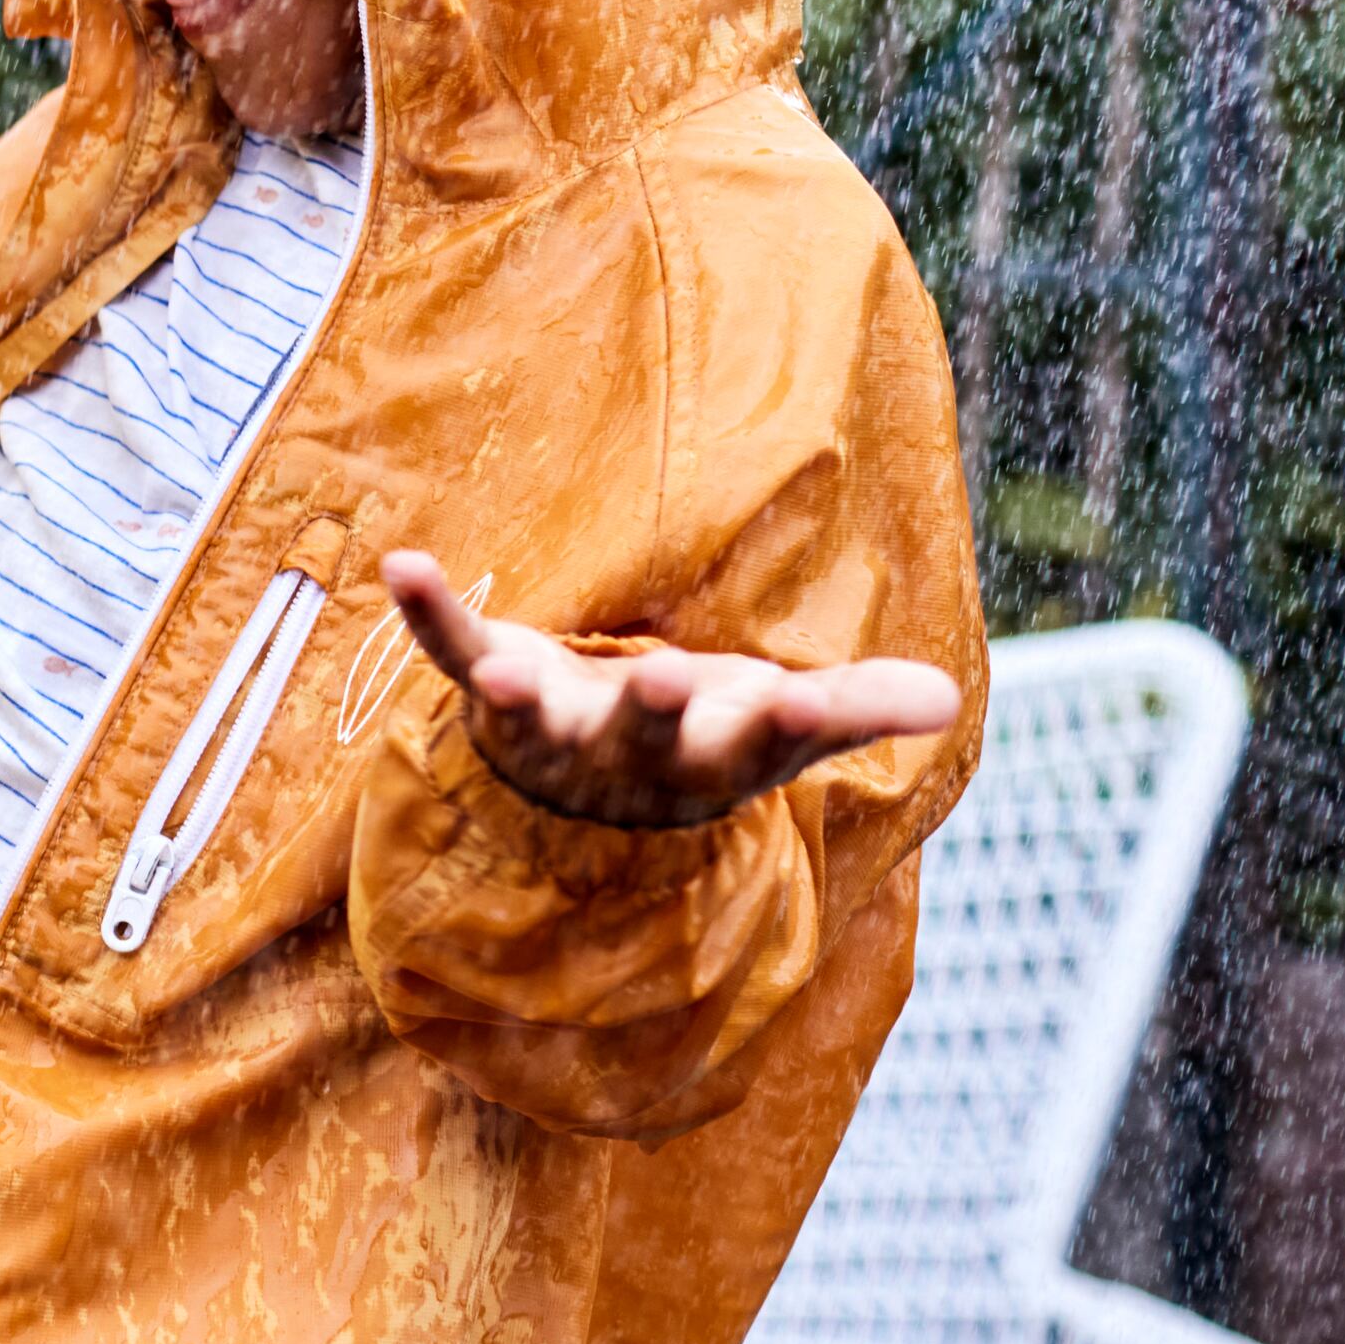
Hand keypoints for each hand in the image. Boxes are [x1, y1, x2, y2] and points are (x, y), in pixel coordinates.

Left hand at [385, 549, 961, 833]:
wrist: (590, 780)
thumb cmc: (707, 734)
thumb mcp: (786, 724)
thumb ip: (859, 709)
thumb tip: (945, 698)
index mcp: (713, 759)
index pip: (759, 743)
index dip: (786, 722)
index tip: (808, 700)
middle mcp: (625, 755)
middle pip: (642, 737)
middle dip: (654, 712)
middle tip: (666, 681)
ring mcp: (549, 726)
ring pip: (532, 719)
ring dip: (514, 700)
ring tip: (497, 680)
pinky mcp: (490, 683)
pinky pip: (450, 648)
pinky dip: (426, 610)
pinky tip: (399, 563)